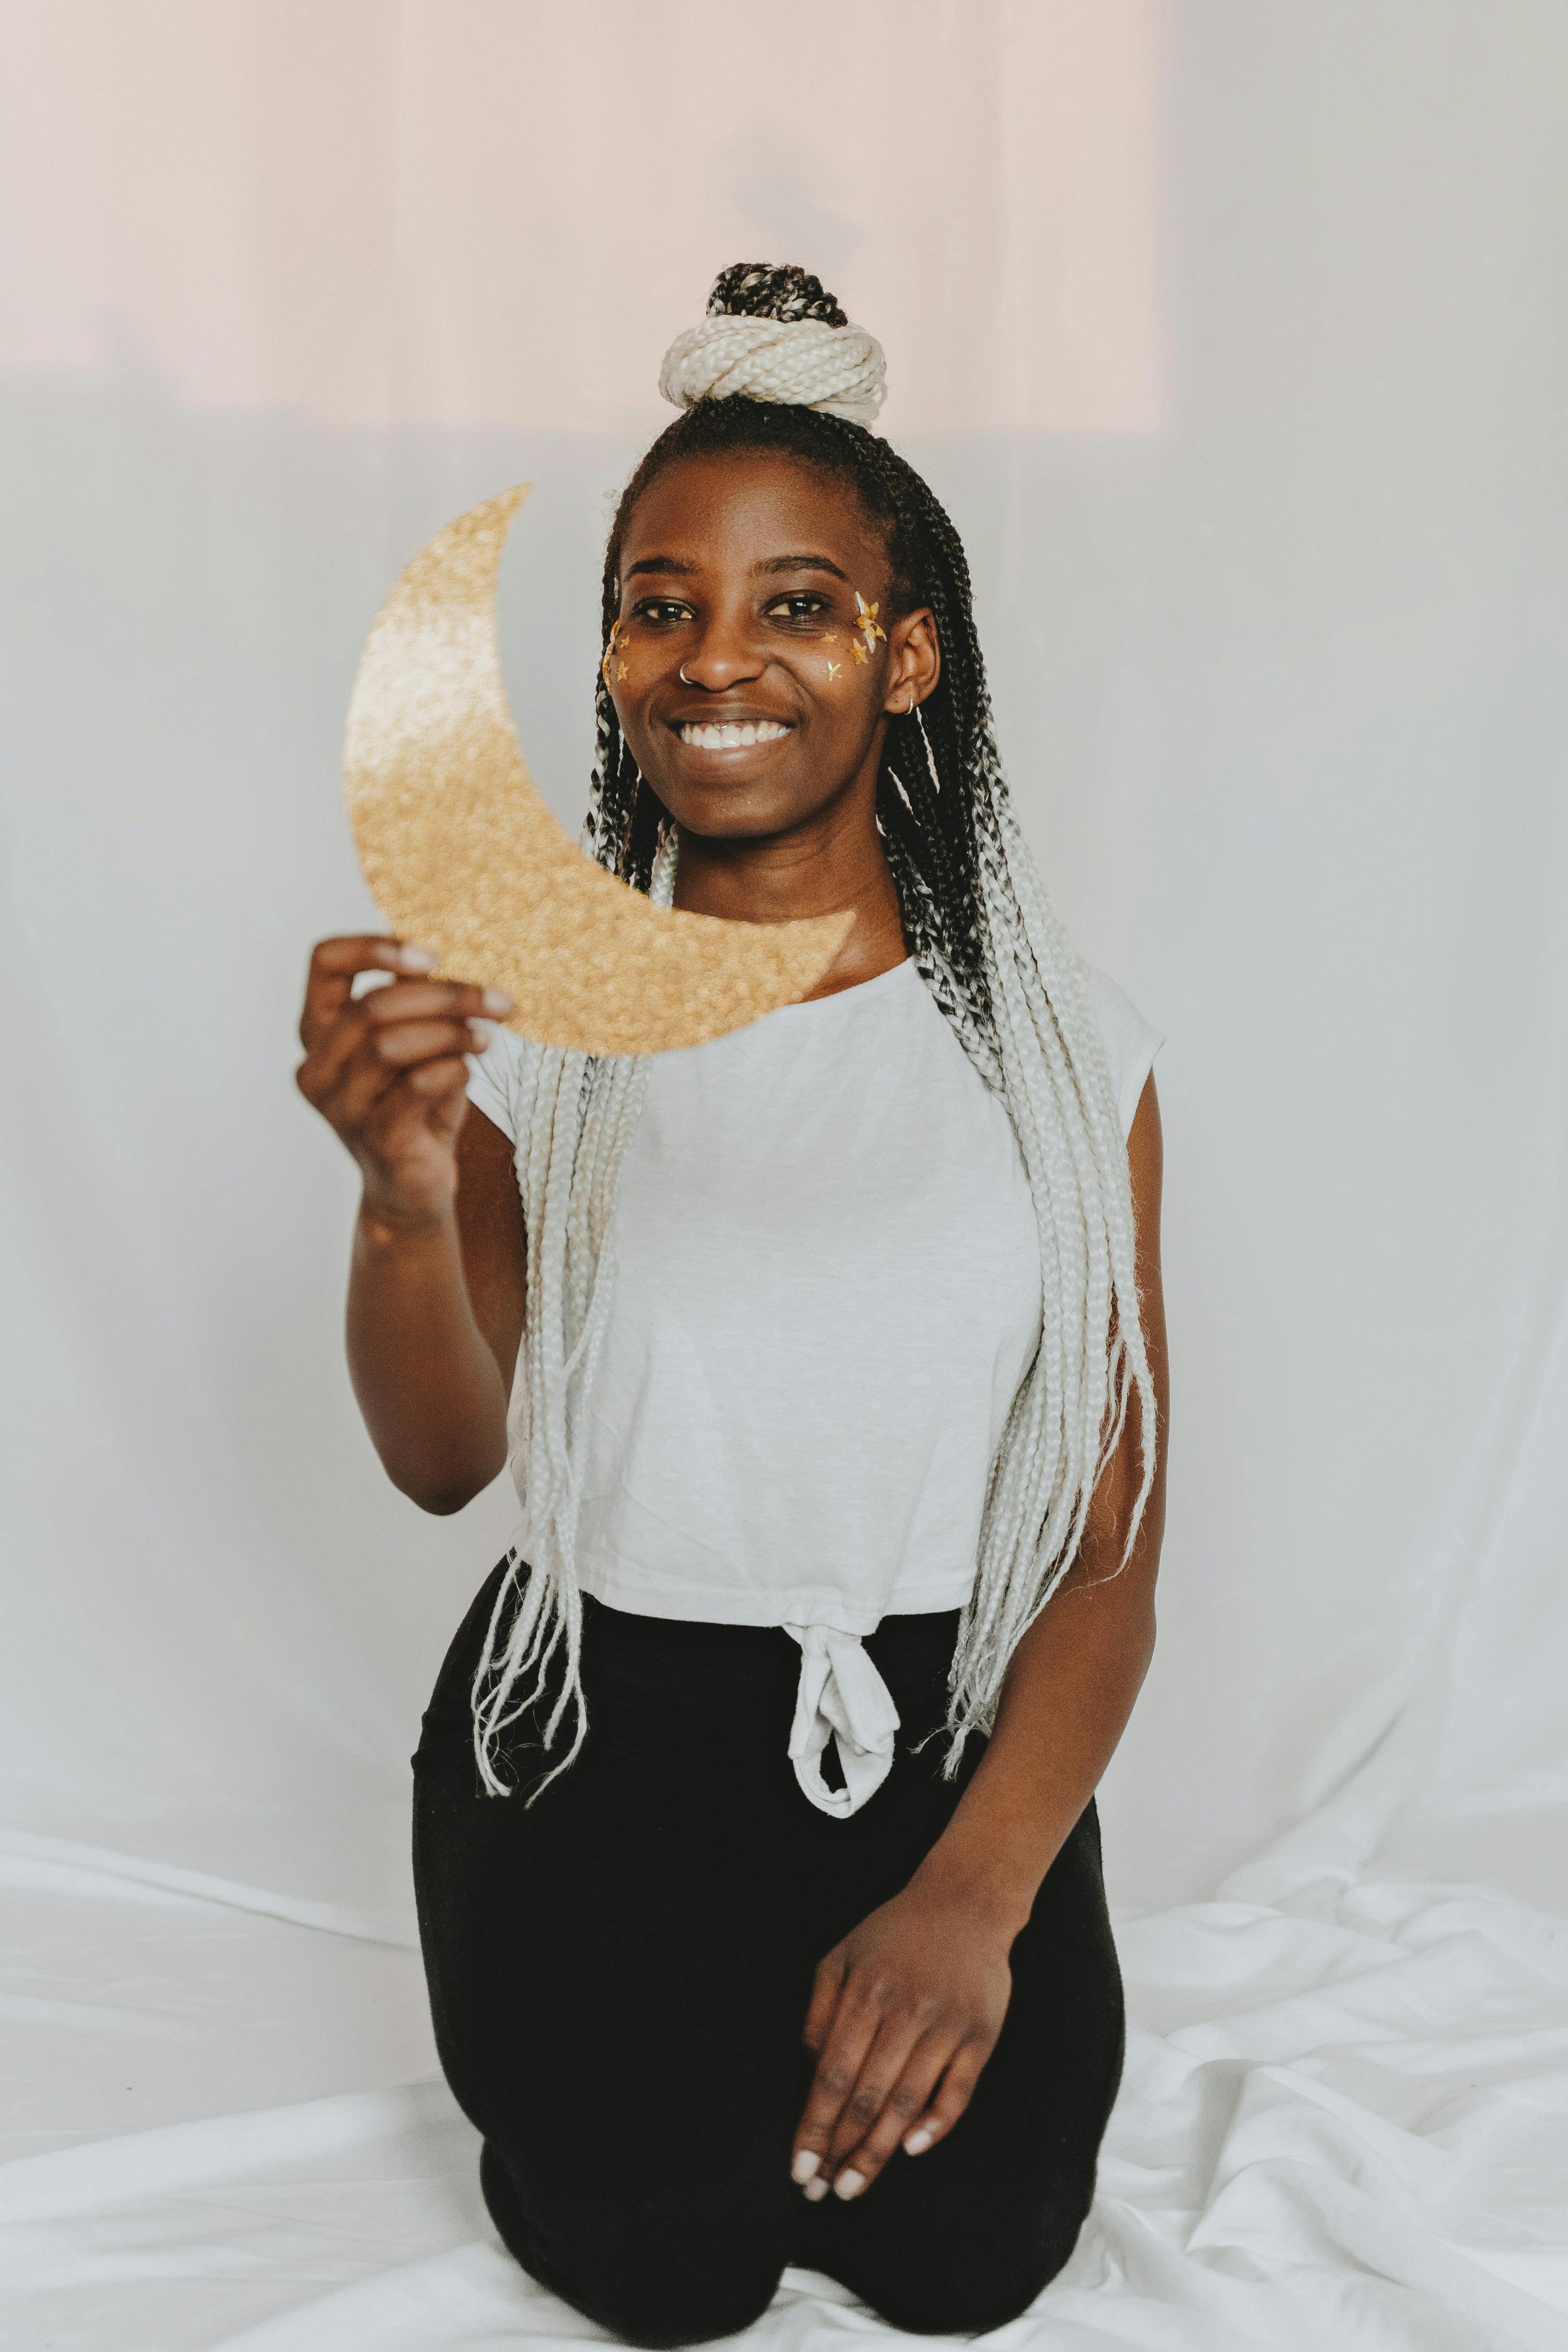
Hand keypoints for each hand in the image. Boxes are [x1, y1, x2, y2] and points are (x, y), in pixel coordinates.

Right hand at [295, 935, 511, 1226]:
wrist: (413, 1186)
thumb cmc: (415, 1105)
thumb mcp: (414, 1044)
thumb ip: (416, 1006)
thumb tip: (448, 970)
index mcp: (318, 1031)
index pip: (325, 962)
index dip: (375, 947)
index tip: (431, 957)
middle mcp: (317, 1067)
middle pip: (372, 1005)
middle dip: (445, 996)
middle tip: (498, 1001)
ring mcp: (340, 1106)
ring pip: (389, 1044)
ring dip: (450, 1033)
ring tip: (487, 1037)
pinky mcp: (374, 1137)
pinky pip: (415, 1085)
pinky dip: (452, 1069)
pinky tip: (468, 1070)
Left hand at [790, 1881, 1013, 2202]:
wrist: (967, 1899)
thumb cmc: (895, 1933)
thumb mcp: (842, 1955)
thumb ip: (820, 2011)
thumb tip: (807, 2071)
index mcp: (866, 1992)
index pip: (832, 2074)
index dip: (813, 2126)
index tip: (798, 2167)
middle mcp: (906, 2011)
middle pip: (867, 2096)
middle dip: (840, 2151)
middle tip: (821, 2191)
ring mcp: (947, 2026)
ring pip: (907, 2103)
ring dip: (877, 2152)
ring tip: (852, 2187)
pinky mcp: (981, 2035)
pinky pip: (958, 2092)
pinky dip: (936, 2125)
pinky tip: (910, 2150)